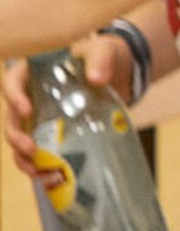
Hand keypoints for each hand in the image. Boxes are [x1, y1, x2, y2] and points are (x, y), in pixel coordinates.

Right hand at [2, 32, 133, 178]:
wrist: (116, 74)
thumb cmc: (102, 57)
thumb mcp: (103, 51)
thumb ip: (101, 59)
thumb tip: (96, 78)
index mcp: (34, 72)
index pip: (12, 82)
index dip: (14, 97)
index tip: (26, 111)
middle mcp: (30, 96)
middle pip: (12, 118)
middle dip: (16, 137)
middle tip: (31, 149)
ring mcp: (39, 117)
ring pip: (20, 139)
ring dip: (23, 159)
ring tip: (39, 173)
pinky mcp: (52, 133)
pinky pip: (38, 152)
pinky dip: (40, 167)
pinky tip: (50, 179)